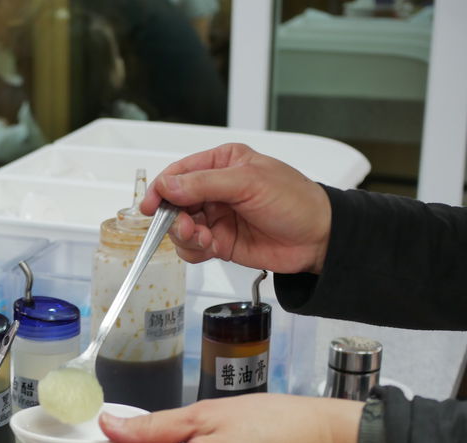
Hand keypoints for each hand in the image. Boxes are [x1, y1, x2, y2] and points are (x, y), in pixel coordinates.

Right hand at [140, 143, 331, 275]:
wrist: (317, 238)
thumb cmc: (294, 201)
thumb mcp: (248, 182)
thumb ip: (203, 183)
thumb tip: (167, 185)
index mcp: (221, 163)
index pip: (178, 173)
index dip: (161, 189)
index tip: (152, 206)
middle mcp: (214, 189)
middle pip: (173, 203)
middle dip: (174, 218)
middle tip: (185, 227)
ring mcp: (215, 217)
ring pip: (179, 228)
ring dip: (186, 236)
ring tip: (205, 239)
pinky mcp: (219, 241)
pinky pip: (191, 248)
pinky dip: (195, 251)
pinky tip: (213, 248)